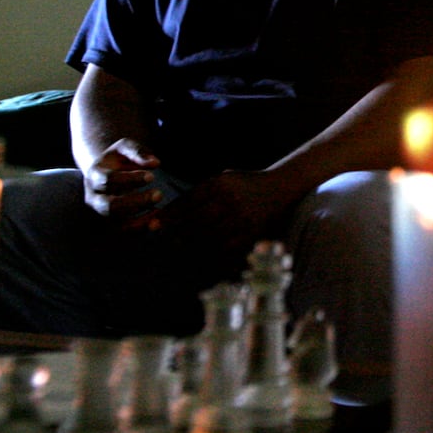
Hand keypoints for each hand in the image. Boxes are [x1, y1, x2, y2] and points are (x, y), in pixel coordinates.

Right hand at [81, 138, 162, 228]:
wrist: (109, 173)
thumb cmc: (118, 159)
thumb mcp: (125, 147)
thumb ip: (138, 152)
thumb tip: (155, 163)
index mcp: (94, 175)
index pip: (108, 180)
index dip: (130, 179)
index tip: (152, 176)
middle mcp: (94, 197)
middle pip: (109, 206)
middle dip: (135, 202)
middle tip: (159, 194)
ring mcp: (102, 213)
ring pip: (117, 223)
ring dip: (140, 220)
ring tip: (159, 210)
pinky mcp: (112, 224)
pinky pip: (126, 232)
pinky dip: (141, 229)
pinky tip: (157, 222)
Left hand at [157, 170, 293, 278]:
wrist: (279, 188)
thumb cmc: (244, 183)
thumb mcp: (222, 179)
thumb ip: (201, 193)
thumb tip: (172, 211)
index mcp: (220, 184)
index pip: (188, 201)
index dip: (169, 214)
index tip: (153, 223)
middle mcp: (230, 201)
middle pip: (196, 221)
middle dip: (178, 231)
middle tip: (164, 237)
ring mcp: (241, 218)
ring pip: (209, 237)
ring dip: (190, 244)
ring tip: (179, 245)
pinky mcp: (250, 233)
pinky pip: (225, 247)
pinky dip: (209, 252)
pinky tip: (199, 253)